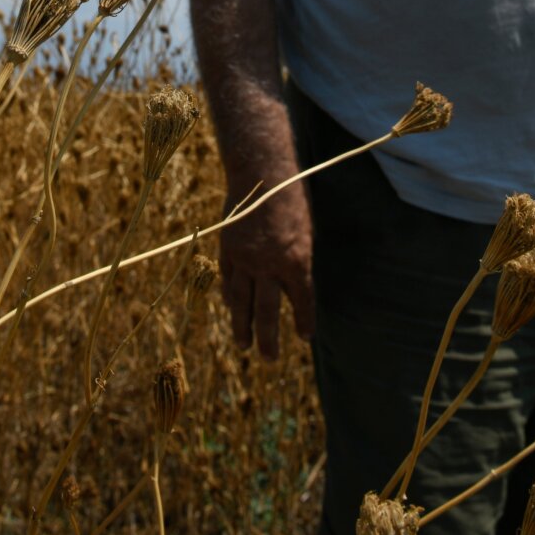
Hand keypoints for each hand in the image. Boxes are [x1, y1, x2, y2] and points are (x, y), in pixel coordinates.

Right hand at [218, 181, 314, 359]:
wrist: (262, 175)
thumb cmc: (292, 201)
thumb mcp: (306, 233)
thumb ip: (299, 264)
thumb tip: (293, 292)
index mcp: (296, 260)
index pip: (302, 300)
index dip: (303, 321)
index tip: (304, 337)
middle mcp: (269, 264)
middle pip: (267, 311)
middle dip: (269, 338)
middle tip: (270, 359)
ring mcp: (245, 258)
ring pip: (242, 301)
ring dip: (242, 326)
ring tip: (244, 346)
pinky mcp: (228, 249)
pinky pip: (228, 280)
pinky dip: (230, 296)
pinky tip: (231, 308)